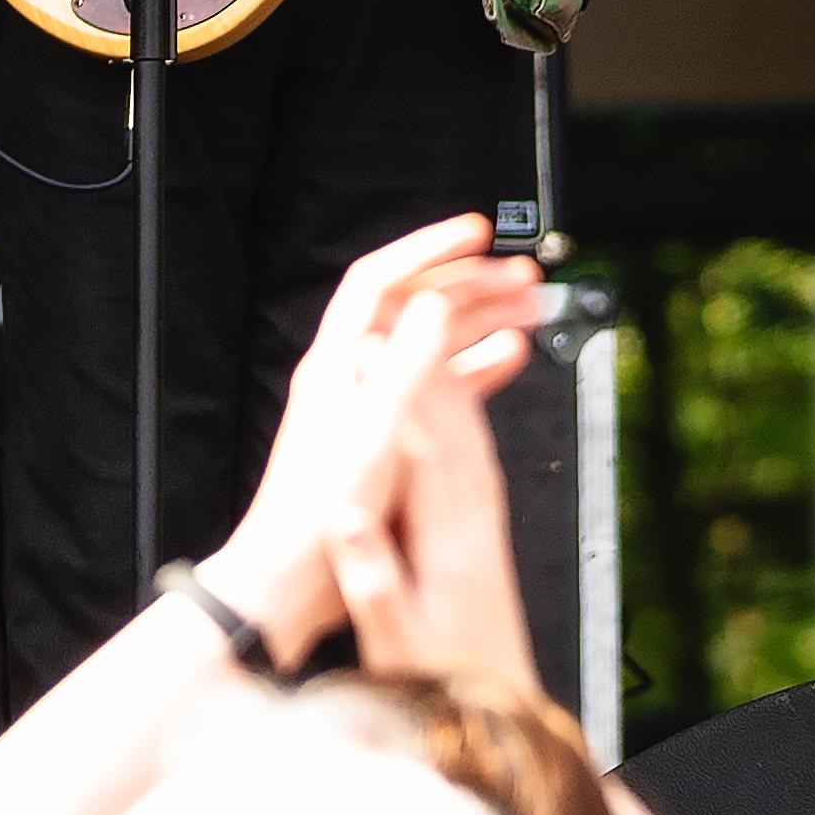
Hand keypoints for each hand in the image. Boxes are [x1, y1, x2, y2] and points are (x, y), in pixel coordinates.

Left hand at [203, 215, 544, 654]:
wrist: (288, 579)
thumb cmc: (320, 519)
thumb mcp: (373, 436)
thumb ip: (405, 368)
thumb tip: (431, 305)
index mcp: (340, 366)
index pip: (380, 280)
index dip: (428, 249)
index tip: (474, 236)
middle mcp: (349, 377)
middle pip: (412, 308)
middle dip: (468, 285)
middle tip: (519, 279)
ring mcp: (365, 406)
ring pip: (428, 344)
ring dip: (476, 323)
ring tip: (526, 314)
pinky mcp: (380, 437)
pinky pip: (433, 385)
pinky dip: (469, 369)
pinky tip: (503, 366)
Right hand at [326, 343, 546, 695]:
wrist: (513, 724)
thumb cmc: (448, 689)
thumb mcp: (399, 646)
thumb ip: (374, 583)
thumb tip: (347, 522)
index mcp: (448, 547)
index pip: (422, 450)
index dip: (397, 390)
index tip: (371, 342)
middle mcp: (475, 529)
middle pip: (456, 426)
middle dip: (432, 359)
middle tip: (407, 306)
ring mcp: (488, 532)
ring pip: (473, 437)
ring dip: (458, 379)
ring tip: (438, 334)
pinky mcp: (490, 541)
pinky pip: (480, 462)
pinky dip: (466, 420)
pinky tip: (460, 404)